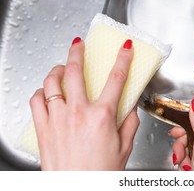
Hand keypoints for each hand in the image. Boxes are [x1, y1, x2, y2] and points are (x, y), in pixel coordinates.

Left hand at [29, 37, 139, 169]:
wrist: (78, 190)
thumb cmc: (100, 173)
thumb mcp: (124, 146)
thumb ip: (130, 122)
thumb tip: (131, 105)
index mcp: (102, 116)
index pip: (116, 78)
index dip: (123, 59)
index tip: (125, 48)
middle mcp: (78, 112)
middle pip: (76, 70)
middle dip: (78, 51)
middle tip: (79, 43)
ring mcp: (58, 118)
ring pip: (52, 82)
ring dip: (57, 69)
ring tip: (62, 67)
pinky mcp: (43, 128)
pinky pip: (36, 100)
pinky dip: (41, 91)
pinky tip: (48, 91)